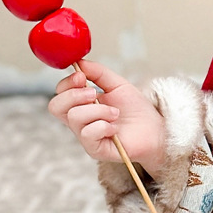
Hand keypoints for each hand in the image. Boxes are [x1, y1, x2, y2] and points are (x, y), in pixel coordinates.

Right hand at [47, 58, 166, 170]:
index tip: (82, 77)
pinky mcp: (95, 150)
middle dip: (74, 95)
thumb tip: (79, 63)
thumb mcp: (117, 84)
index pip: (58, 94)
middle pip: (56, 107)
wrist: (156, 130)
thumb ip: (98, 73)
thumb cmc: (136, 110)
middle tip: (95, 93)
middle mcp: (80, 121)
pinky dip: (103, 126)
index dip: (66, 83)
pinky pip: (88, 134)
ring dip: (98, 110)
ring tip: (115, 113)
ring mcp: (86, 137)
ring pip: (74, 118)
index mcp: (81, 105)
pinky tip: (115, 128)